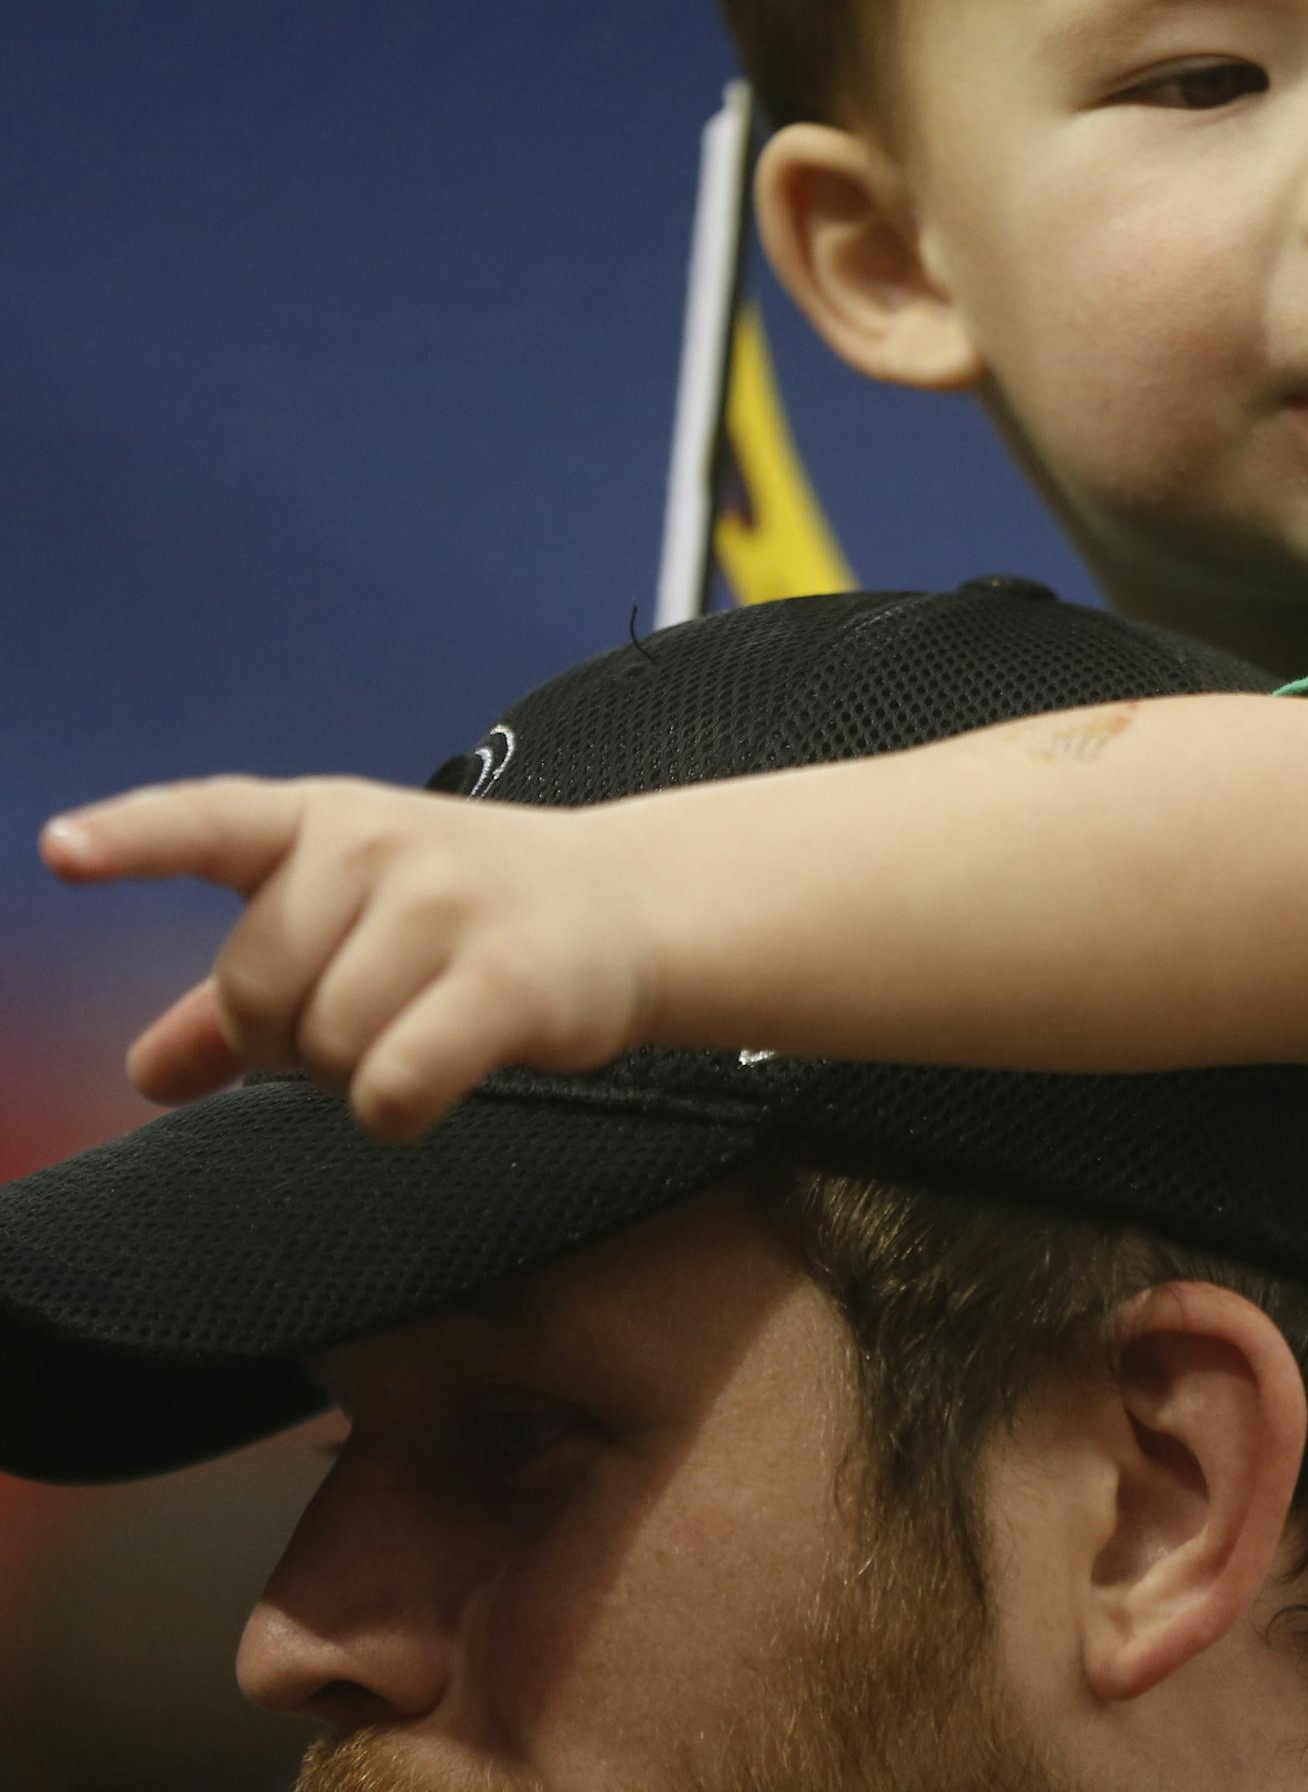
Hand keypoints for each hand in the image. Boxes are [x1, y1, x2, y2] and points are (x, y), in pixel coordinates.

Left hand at [41, 779, 659, 1142]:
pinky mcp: (506, 978)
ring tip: (421, 1027)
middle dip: (290, 1036)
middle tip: (366, 1012)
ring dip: (357, 1072)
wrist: (626, 905)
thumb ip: (241, 998)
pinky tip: (436, 1077)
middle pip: (253, 991)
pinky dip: (398, 1108)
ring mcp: (447, 904)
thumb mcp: (350, 922)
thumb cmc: (469, 916)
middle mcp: (379, 845)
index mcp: (322, 821)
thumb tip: (147, 1075)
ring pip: (324, 1049)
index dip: (131, 840)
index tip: (58, 851)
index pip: (210, 821)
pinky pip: (392, 1084)